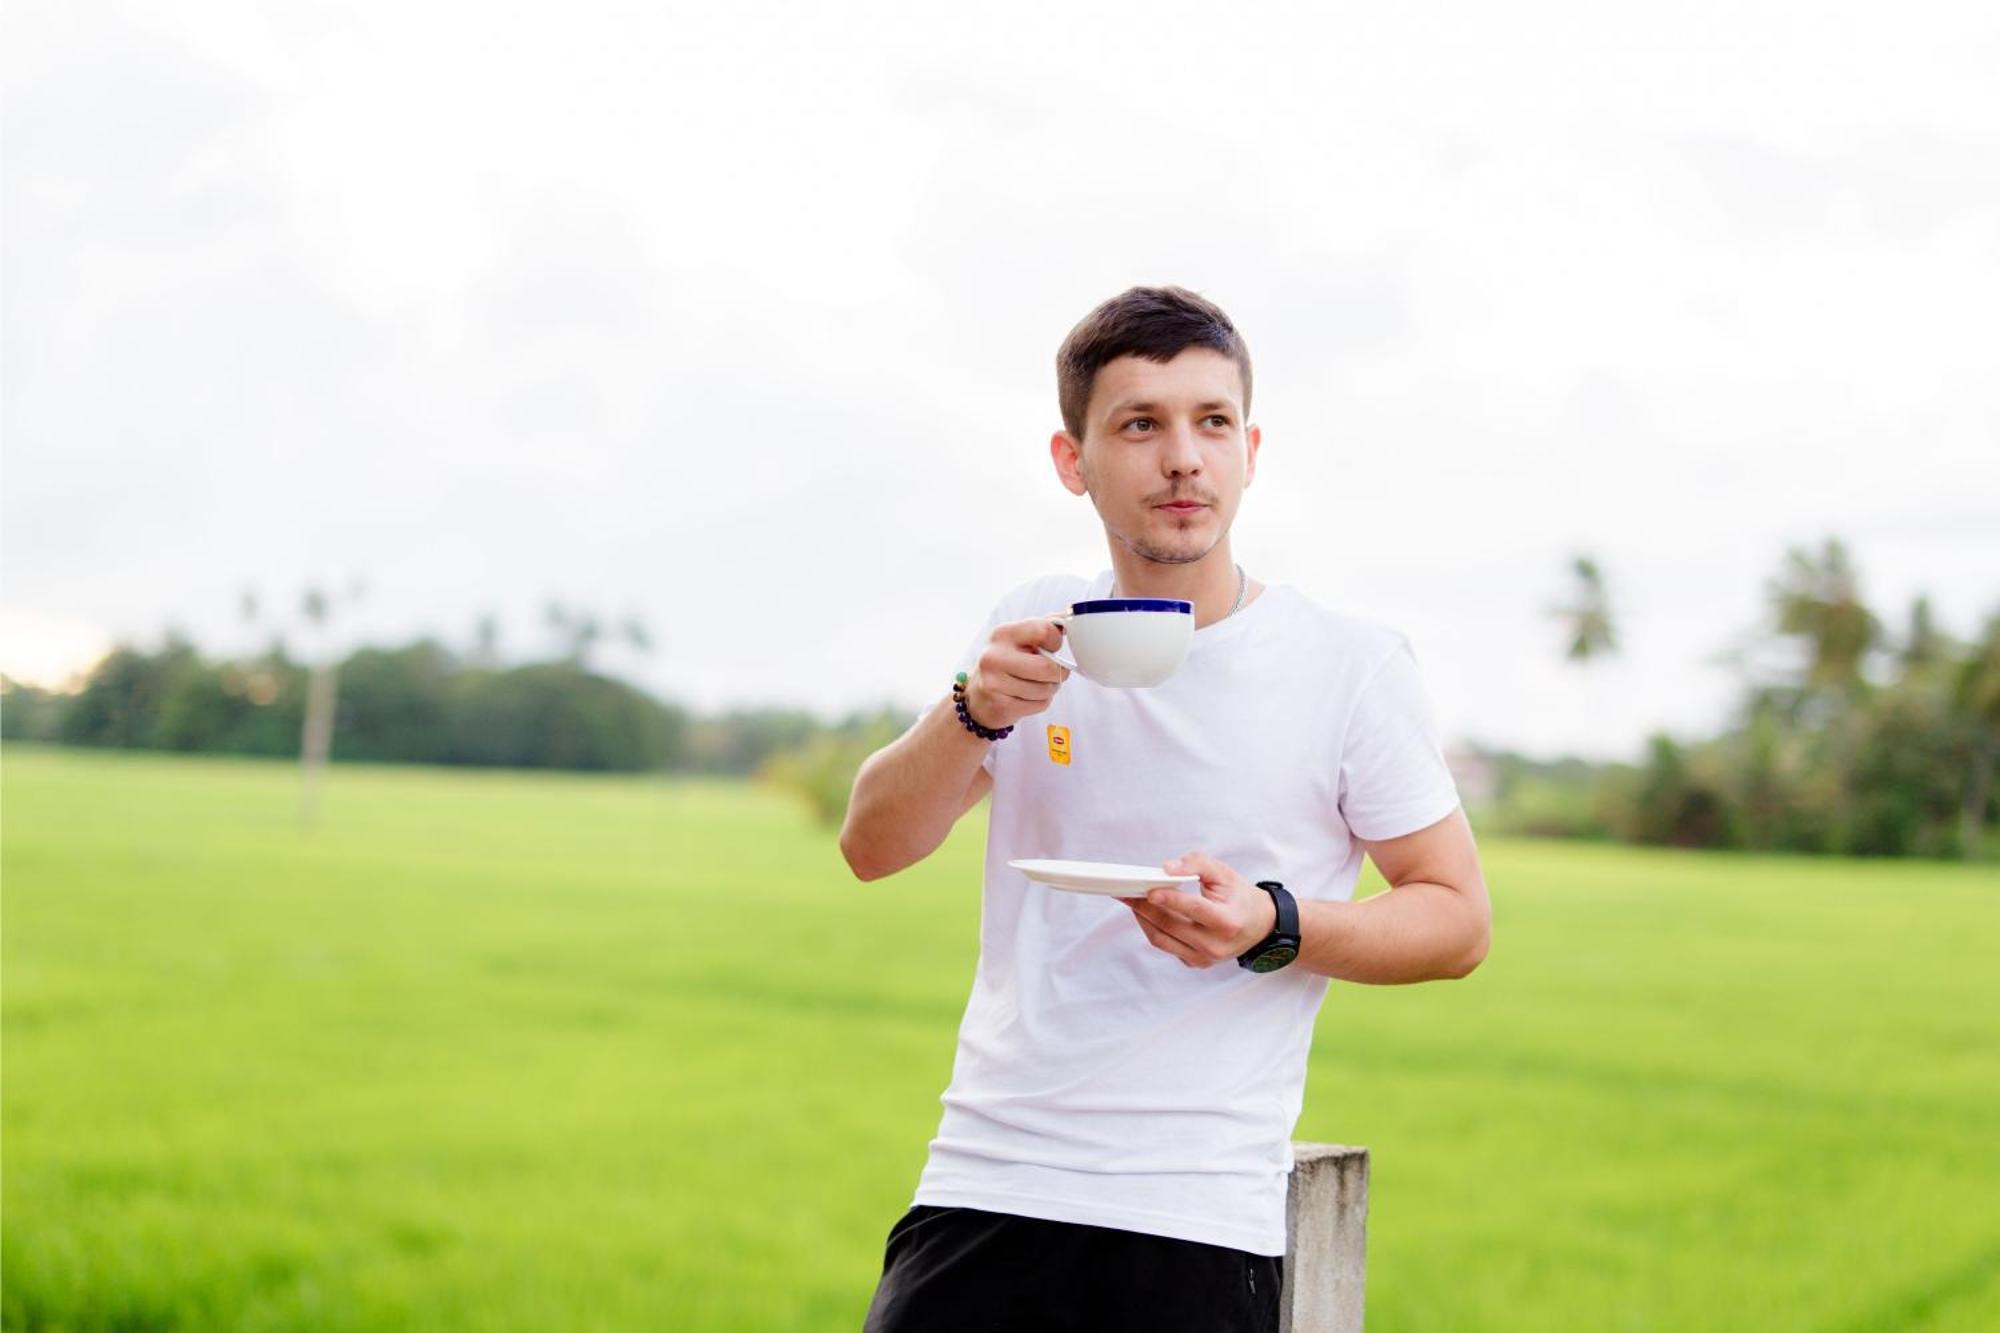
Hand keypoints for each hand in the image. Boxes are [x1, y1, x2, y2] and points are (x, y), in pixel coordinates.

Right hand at [963, 613, 1070, 730]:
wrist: (977, 697)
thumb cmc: (1007, 663)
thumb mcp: (1019, 638)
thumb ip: (1045, 625)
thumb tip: (1072, 615)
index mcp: (1003, 634)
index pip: (1044, 630)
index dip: (1055, 641)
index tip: (1051, 647)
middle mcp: (994, 656)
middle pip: (1048, 667)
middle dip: (1058, 672)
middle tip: (1053, 672)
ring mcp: (995, 682)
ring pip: (1046, 689)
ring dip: (1049, 689)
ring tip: (1036, 685)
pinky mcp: (1001, 705)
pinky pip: (1040, 705)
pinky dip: (1040, 702)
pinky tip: (1027, 697)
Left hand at [1121, 852, 1277, 968]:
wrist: (1259, 925)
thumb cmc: (1239, 897)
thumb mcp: (1224, 873)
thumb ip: (1196, 864)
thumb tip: (1166, 869)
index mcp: (1227, 921)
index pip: (1193, 909)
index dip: (1170, 899)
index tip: (1149, 889)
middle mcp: (1215, 945)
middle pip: (1170, 925)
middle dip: (1143, 906)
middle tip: (1125, 890)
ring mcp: (1204, 958)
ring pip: (1161, 939)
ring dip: (1142, 918)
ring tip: (1131, 900)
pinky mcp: (1195, 963)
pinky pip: (1166, 946)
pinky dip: (1153, 928)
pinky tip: (1147, 913)